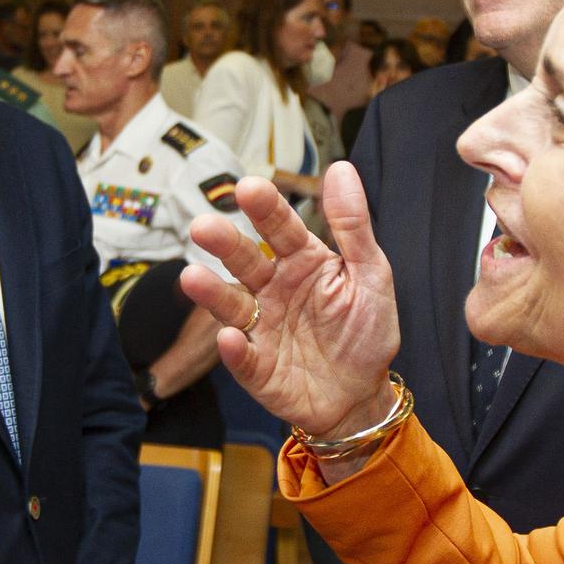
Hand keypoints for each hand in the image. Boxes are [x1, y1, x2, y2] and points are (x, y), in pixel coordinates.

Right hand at [182, 162, 399, 438]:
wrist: (362, 395)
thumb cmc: (365, 331)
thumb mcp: (371, 275)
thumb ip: (353, 226)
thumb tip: (341, 169)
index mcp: (302, 261)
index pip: (281, 228)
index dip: (265, 209)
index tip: (249, 187)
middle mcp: (273, 289)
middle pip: (244, 261)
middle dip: (224, 244)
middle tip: (203, 227)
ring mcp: (260, 328)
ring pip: (231, 305)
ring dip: (211, 292)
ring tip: (192, 277)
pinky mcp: (256, 368)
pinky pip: (242, 357)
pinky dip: (234, 349)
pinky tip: (229, 338)